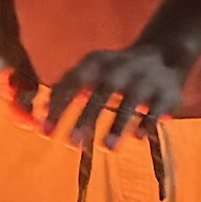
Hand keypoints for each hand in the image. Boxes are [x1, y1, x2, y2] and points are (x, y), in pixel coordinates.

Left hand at [41, 39, 189, 148]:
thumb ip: (66, 88)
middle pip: (101, 93)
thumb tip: (35, 115)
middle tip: (72, 142)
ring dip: (117, 125)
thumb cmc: (115, 69)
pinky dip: (145, 123)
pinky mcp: (165, 93)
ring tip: (105, 147)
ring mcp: (144, 80)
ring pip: (129, 103)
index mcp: (97, 62)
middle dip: (86, 117)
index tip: (46, 131)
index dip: (58, 106)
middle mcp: (120, 68)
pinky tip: (137, 138)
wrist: (164, 54)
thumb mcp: (92, 69)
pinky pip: (154, 110)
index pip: (73, 82)